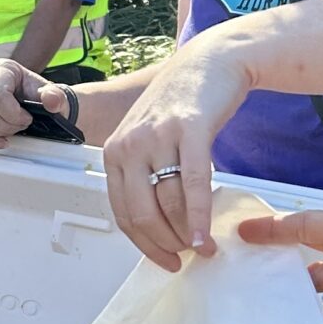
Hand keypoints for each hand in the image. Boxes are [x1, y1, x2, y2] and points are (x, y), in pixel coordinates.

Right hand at [0, 59, 54, 149]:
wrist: (37, 104)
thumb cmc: (41, 98)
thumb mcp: (54, 95)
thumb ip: (56, 96)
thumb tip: (51, 100)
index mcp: (3, 68)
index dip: (12, 113)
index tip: (27, 119)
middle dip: (6, 125)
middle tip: (21, 126)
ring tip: (12, 130)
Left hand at [103, 37, 255, 269]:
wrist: (209, 63)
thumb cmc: (181, 106)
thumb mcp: (148, 139)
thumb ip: (145, 176)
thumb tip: (157, 227)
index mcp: (113, 152)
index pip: (122, 213)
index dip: (144, 244)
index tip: (164, 260)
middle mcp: (129, 144)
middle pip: (141, 213)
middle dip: (164, 244)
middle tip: (185, 257)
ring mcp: (157, 136)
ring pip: (168, 203)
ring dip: (186, 234)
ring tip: (203, 247)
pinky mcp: (188, 130)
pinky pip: (193, 184)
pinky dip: (198, 216)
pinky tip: (204, 235)